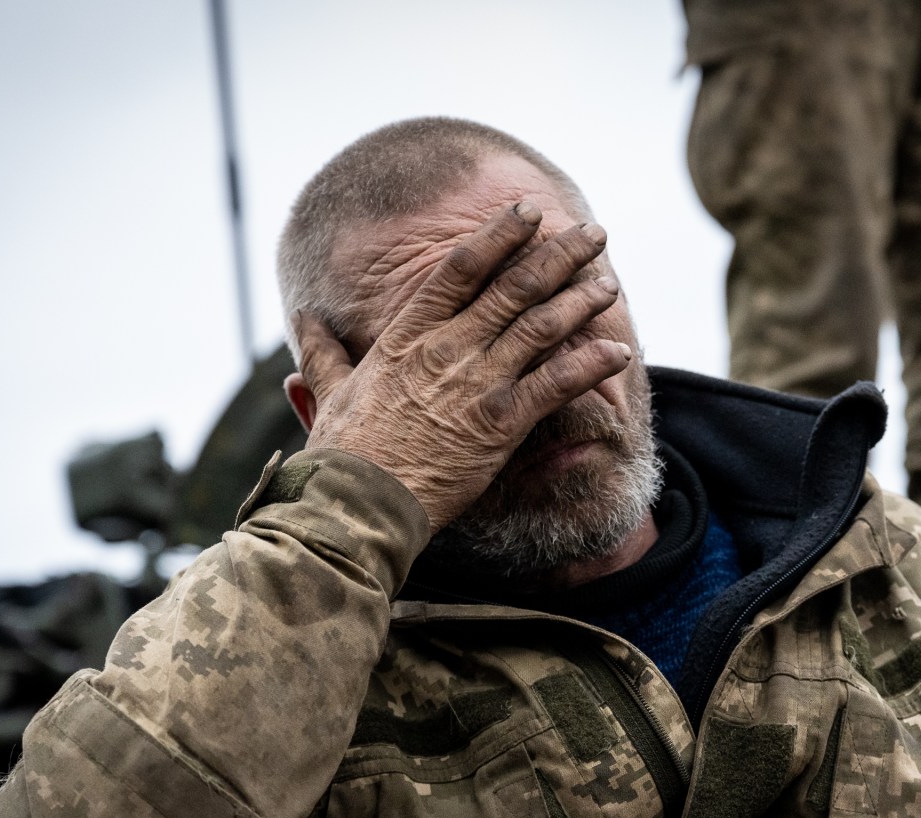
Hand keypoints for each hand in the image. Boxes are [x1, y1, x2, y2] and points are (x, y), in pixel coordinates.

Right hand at [288, 202, 630, 530]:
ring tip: (608, 281)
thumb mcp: (328, 392)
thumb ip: (323, 353)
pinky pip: (557, 384)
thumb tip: (302, 320)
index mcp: (407, 335)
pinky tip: (617, 350)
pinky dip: (590, 364)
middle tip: (591, 233)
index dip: (499, 235)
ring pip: (541, 326)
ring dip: (580, 300)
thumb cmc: (342, 453)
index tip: (528, 212)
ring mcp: (477, 382)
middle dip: (558, 255)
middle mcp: (447, 348)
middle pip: (514, 286)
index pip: (461, 268)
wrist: (358, 502)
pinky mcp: (501, 422)